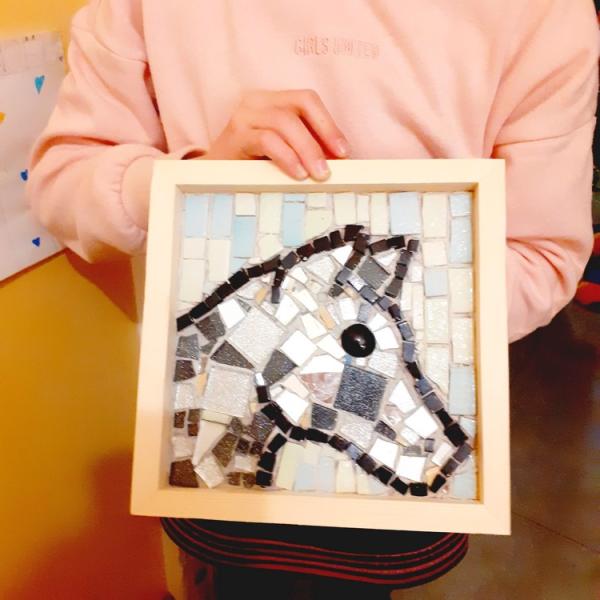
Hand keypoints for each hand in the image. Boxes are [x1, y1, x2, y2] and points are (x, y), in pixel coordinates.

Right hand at [200, 89, 349, 179]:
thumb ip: (305, 150)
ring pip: (284, 122)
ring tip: (318, 174)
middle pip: (299, 106)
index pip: (307, 100)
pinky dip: (287, 156)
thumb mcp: (282, 153)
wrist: (210, 178)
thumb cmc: (250, 167)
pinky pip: (267, 140)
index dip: (329, 124)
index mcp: (272, 101)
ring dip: (307, 150)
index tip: (344, 152)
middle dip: (322, 137)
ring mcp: (244, 116)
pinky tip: (297, 173)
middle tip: (332, 167)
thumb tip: (339, 162)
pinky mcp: (235, 135)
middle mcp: (257, 101)